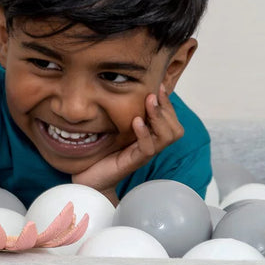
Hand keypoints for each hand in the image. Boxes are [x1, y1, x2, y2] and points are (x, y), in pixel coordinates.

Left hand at [71, 85, 183, 201]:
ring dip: (159, 117)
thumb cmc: (101, 153)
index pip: (169, 119)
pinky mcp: (132, 162)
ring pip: (167, 137)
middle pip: (175, 129)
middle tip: (154, 93)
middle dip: (167, 108)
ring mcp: (143, 155)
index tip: (159, 86)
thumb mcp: (113, 128)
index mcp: (148, 136)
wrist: (89, 178)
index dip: (167, 103)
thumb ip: (122, 113)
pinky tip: (136, 121)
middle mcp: (150, 145)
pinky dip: (144, 133)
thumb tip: (123, 89)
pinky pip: (147, 148)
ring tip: (149, 102)